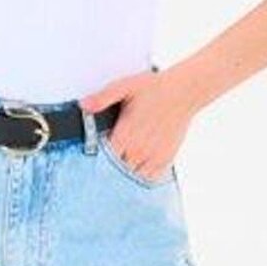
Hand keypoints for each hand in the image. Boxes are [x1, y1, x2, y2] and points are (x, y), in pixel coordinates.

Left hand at [77, 64, 193, 182]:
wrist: (183, 92)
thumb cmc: (154, 88)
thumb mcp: (124, 87)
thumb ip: (102, 98)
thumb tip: (83, 105)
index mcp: (125, 135)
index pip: (104, 158)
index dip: (97, 158)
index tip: (94, 154)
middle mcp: (138, 149)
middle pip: (116, 170)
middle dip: (111, 166)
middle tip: (110, 158)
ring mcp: (152, 156)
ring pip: (132, 176)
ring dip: (127, 171)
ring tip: (124, 161)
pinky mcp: (165, 159)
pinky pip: (150, 178)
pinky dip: (143, 175)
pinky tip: (139, 165)